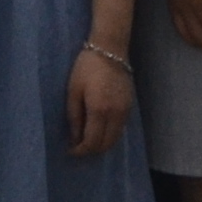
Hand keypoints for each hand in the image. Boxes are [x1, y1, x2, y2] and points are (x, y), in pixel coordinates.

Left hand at [64, 43, 133, 158]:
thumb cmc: (86, 68)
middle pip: (106, 144)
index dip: (81, 150)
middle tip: (79, 148)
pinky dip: (110, 134)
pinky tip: (99, 129)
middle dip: (92, 150)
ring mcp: (125, 111)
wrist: (109, 50)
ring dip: (102, 144)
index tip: (71, 151)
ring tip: (87, 140)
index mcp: (99, 110)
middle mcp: (116, 114)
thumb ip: (74, 117)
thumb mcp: (73, 91)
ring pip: (115, 139)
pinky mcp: (130, 106)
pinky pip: (120, 128)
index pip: (92, 142)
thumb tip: (74, 138)